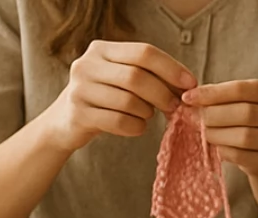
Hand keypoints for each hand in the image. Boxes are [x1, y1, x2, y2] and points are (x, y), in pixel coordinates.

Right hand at [46, 41, 196, 151]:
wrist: (67, 120)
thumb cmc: (107, 98)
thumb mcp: (124, 79)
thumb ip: (152, 76)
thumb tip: (190, 86)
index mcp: (101, 50)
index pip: (143, 52)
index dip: (171, 68)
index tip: (191, 84)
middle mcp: (87, 65)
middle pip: (137, 77)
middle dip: (163, 94)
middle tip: (175, 107)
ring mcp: (79, 89)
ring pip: (129, 102)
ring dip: (147, 112)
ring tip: (146, 114)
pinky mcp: (79, 114)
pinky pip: (120, 122)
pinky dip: (136, 127)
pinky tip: (137, 126)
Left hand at [183, 80, 257, 177]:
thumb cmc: (245, 120)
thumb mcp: (237, 102)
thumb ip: (218, 97)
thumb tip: (190, 99)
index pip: (242, 89)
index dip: (213, 93)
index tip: (189, 98)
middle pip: (246, 113)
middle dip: (214, 115)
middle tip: (196, 118)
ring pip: (245, 136)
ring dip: (217, 134)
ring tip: (205, 133)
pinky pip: (242, 156)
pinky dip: (223, 151)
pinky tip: (216, 147)